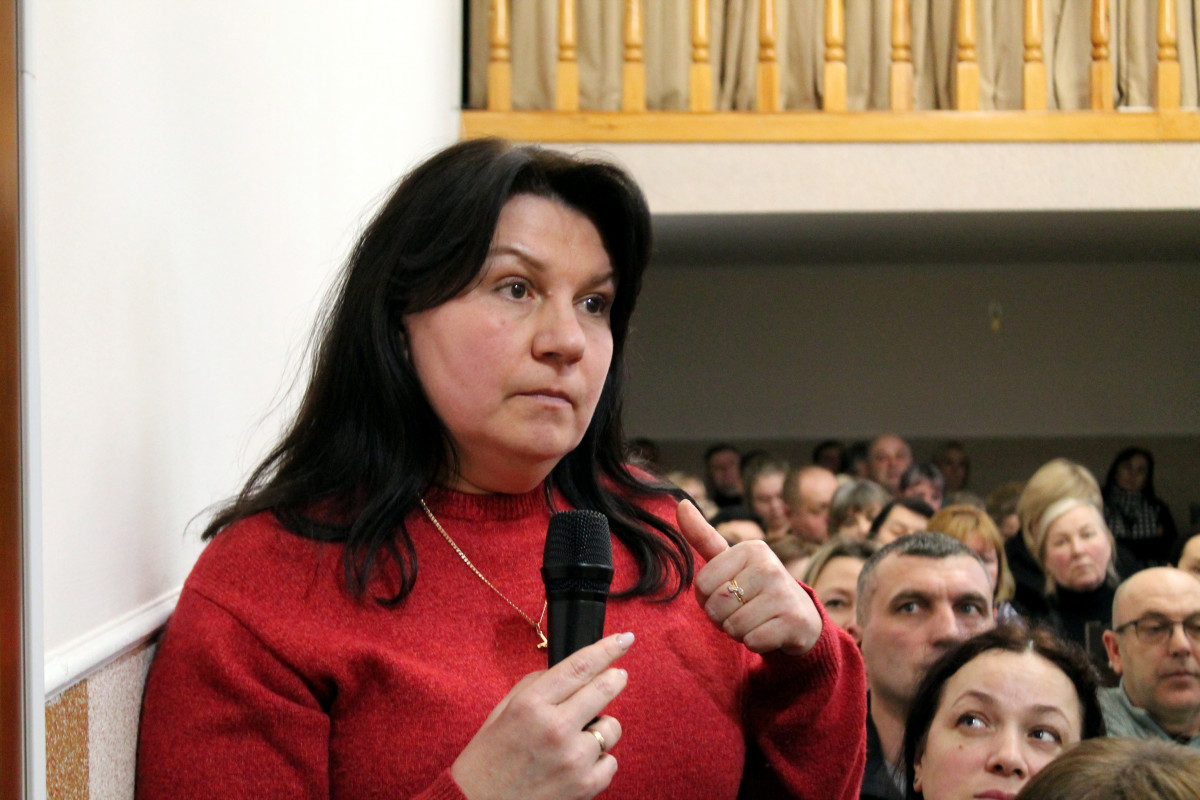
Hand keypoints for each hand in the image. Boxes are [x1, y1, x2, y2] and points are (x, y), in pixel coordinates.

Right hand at [449, 632, 633, 799]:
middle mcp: (554, 727)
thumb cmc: (488, 759)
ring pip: (611, 728)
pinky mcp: (584, 786)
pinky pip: (610, 762)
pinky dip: (599, 760)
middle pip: (603, 689)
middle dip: (616, 677)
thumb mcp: (502, 712)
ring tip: (578, 738)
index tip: (624, 638)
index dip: (607, 649)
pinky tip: (578, 764)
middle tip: (618, 675)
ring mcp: (572, 758)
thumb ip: (536, 687)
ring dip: (601, 727)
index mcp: (531, 704)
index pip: (579, 667)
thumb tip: (569, 672)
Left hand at [677, 500, 821, 655]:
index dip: (708, 598)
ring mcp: (784, 593)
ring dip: (738, 632)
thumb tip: (681, 504)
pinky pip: (752, 641)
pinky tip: (769, 632)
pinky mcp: (794, 621)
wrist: (800, 618)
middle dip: (722, 618)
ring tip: (756, 621)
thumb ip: (703, 536)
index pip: (703, 584)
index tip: (729, 594)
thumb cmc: (755, 588)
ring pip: (733, 626)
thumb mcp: (730, 561)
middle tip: (742, 611)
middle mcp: (770, 566)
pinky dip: (755, 643)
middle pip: (716, 607)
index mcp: (751, 549)